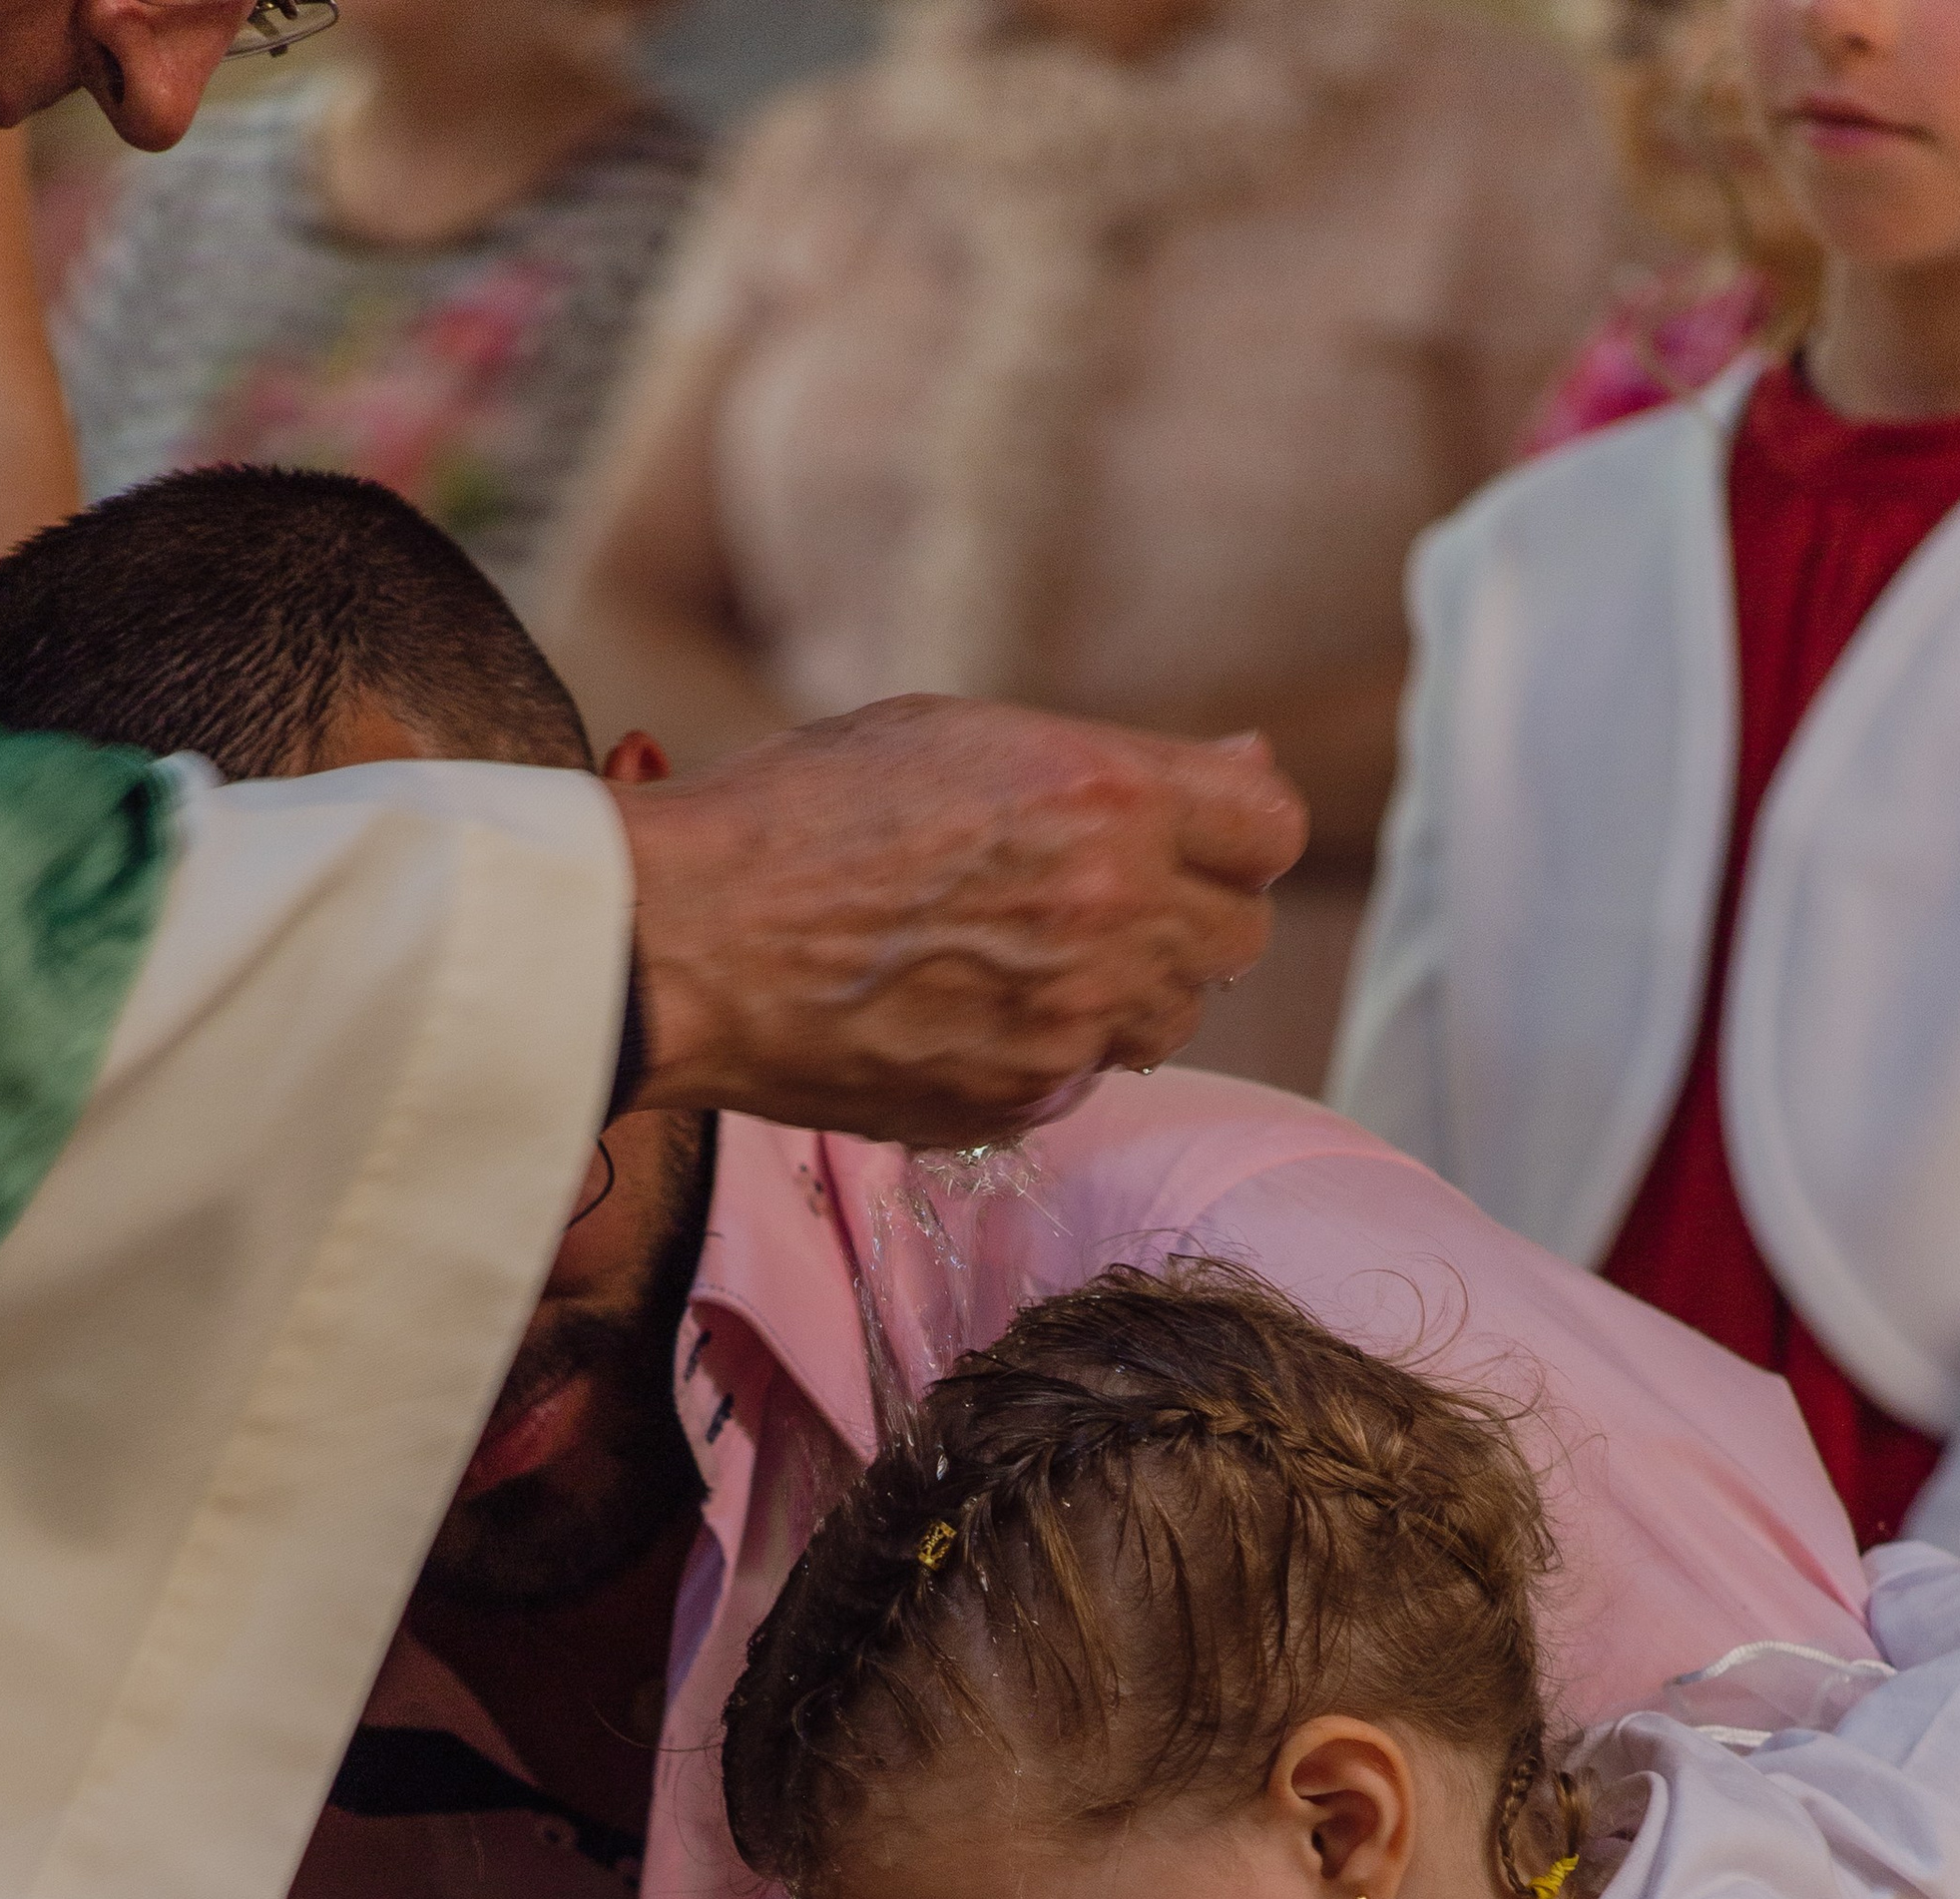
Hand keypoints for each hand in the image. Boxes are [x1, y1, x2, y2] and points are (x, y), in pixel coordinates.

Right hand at [613, 697, 1305, 1142]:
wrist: (688, 943)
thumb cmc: (803, 816)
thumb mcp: (964, 737)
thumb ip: (1117, 763)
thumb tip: (1246, 762)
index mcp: (1105, 793)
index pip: (1270, 829)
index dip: (1232, 832)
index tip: (1186, 836)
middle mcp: (1111, 910)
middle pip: (1238, 934)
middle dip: (1186, 913)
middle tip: (1096, 897)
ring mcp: (1071, 1020)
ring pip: (1173, 1016)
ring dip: (1127, 989)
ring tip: (1023, 956)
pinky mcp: (1023, 1100)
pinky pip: (1088, 1077)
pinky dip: (1051, 1050)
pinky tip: (967, 1011)